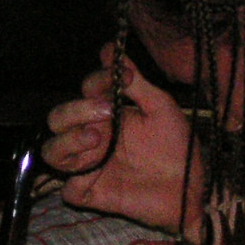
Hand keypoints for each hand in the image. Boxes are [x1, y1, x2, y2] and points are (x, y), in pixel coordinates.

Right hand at [44, 47, 203, 234]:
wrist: (192, 186)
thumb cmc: (177, 145)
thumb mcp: (160, 107)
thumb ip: (135, 82)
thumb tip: (110, 50)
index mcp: (105, 113)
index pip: (85, 90)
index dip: (97, 80)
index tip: (125, 77)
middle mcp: (92, 137)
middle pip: (57, 119)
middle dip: (75, 110)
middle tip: (106, 111)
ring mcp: (90, 166)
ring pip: (52, 152)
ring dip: (67, 140)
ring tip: (95, 137)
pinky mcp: (94, 194)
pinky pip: (69, 191)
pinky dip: (75, 182)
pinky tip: (95, 173)